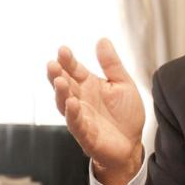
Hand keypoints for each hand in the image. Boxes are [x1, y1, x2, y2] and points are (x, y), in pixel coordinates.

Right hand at [46, 38, 144, 184]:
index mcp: (89, 85)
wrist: (132, 143)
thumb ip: (112, 64)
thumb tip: (102, 40)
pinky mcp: (85, 134)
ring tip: (59, 80)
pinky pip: (76, 123)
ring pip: (64, 104)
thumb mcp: (123, 84)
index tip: (63, 50)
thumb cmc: (125, 115)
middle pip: (64, 85)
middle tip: (52, 64)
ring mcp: (80, 116)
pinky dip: (72, 114)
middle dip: (57, 74)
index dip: (68, 60)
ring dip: (60, 92)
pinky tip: (72, 103)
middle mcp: (81, 99)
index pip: (74, 69)